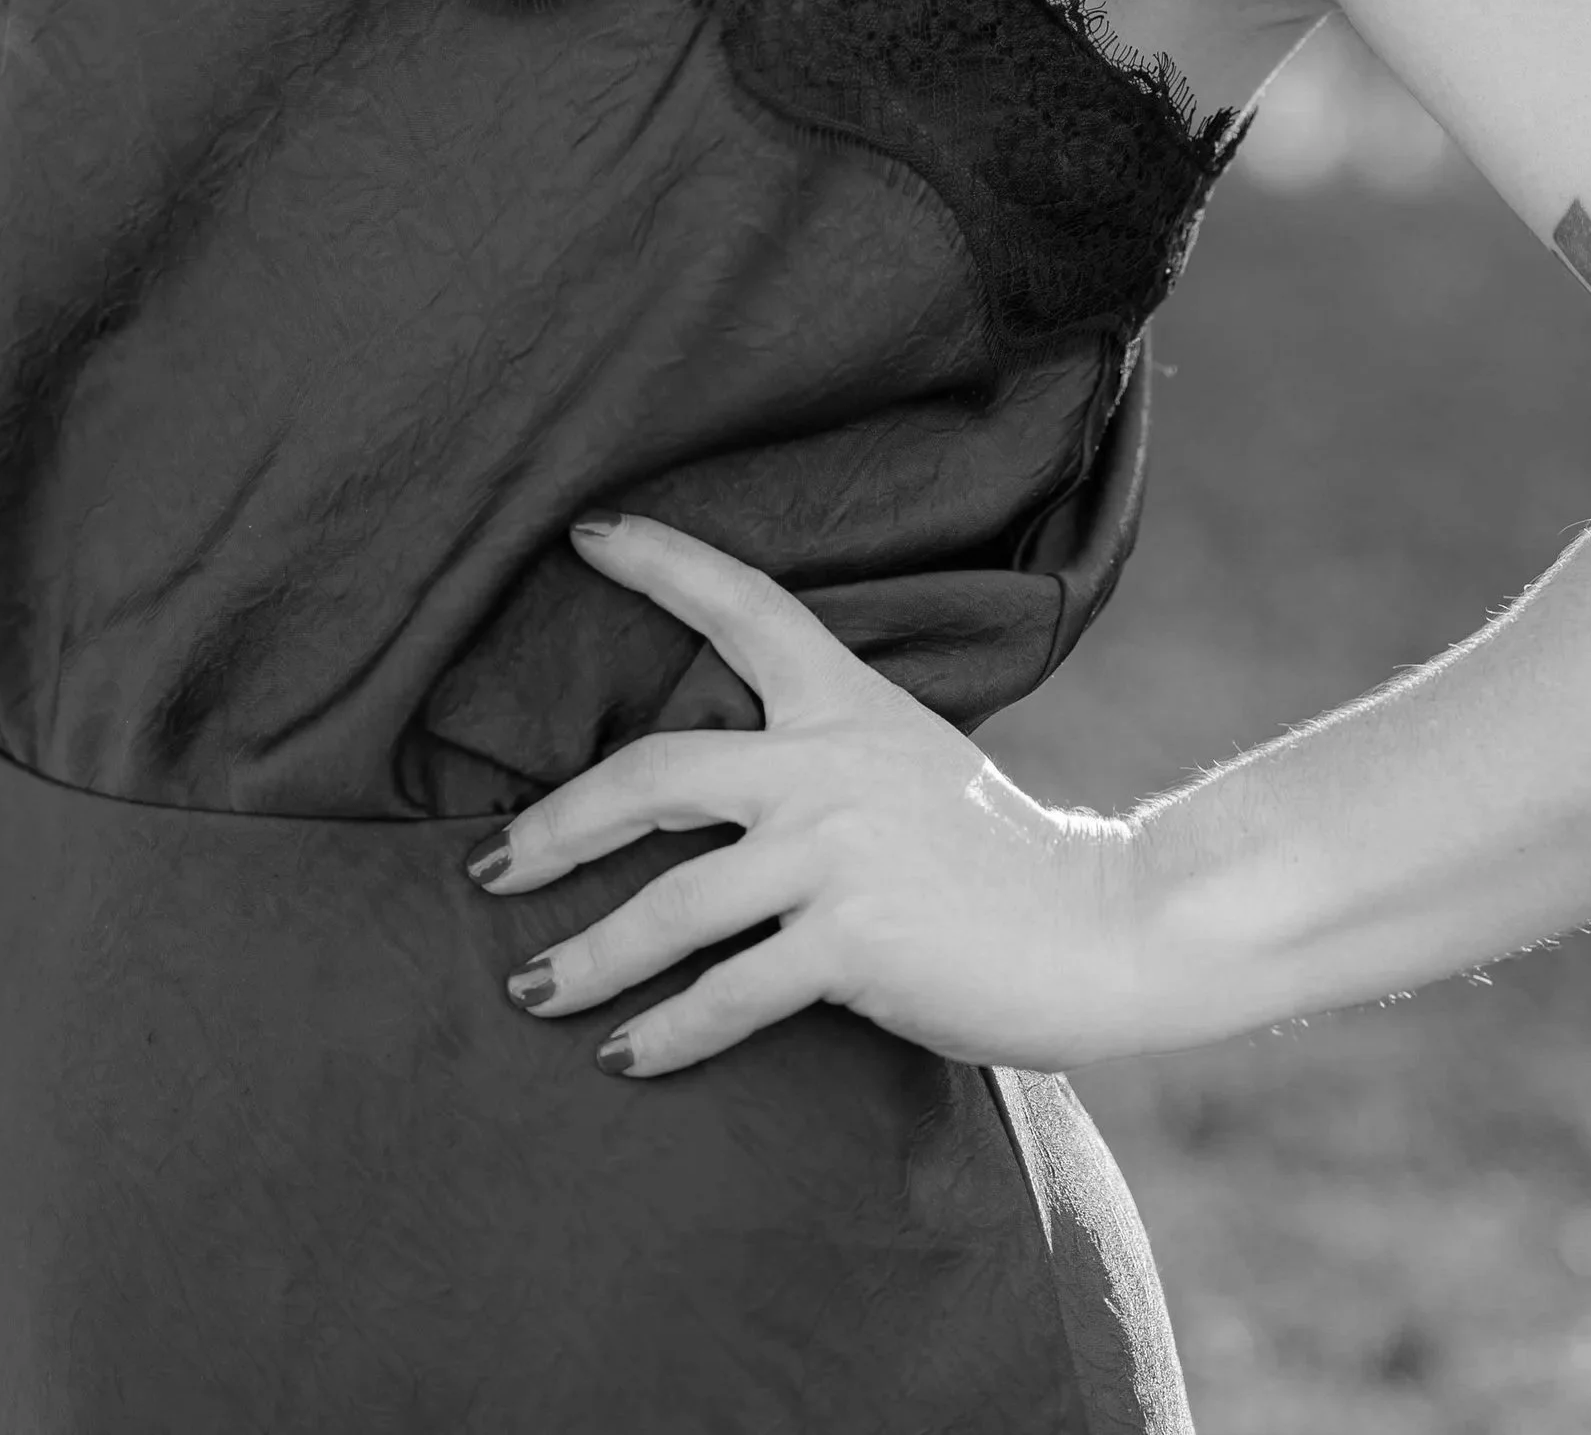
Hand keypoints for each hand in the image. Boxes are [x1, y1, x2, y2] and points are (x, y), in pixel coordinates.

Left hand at [469, 511, 1135, 1079]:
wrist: (1101, 925)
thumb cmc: (1000, 857)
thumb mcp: (907, 764)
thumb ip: (821, 762)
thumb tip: (720, 790)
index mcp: (844, 703)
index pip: (744, 607)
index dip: (663, 563)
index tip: (586, 533)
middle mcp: (827, 765)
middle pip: (652, 776)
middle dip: (556, 825)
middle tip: (488, 866)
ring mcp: (836, 853)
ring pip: (672, 904)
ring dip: (588, 956)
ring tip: (528, 990)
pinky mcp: (854, 942)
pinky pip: (730, 992)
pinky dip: (667, 1033)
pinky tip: (624, 1057)